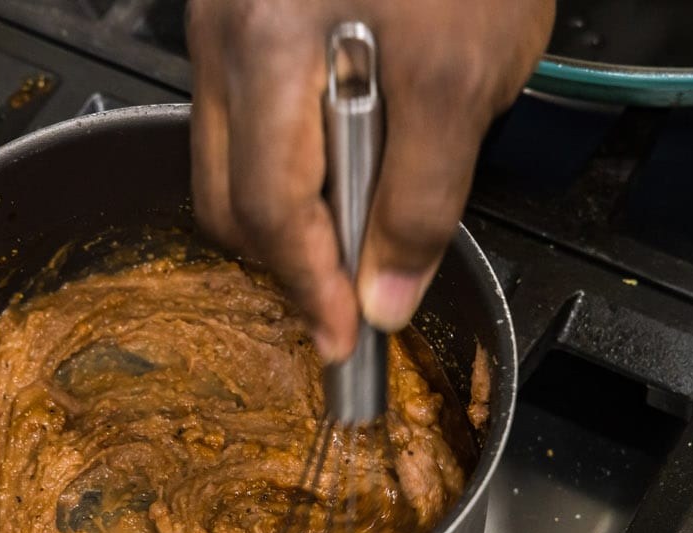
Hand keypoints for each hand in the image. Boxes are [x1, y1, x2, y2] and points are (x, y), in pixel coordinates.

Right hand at [187, 0, 552, 360]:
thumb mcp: (468, 72)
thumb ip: (425, 196)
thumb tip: (383, 296)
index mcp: (270, 47)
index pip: (272, 211)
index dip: (308, 289)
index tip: (339, 340)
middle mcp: (227, 34)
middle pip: (226, 198)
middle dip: (287, 257)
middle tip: (351, 283)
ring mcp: (224, 20)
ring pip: (226, 160)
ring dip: (287, 207)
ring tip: (360, 204)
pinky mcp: (237, 12)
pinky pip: (238, 114)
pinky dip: (284, 154)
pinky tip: (344, 141)